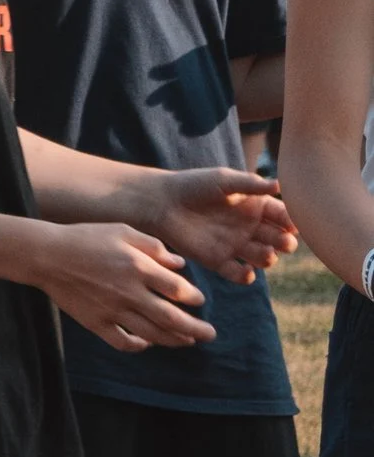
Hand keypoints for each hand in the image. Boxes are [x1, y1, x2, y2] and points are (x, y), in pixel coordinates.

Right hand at [19, 219, 210, 348]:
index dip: (194, 297)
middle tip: (210, 334)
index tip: (200, 300)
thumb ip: (153, 246)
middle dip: (195, 328)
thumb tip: (179, 264)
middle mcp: (129, 293)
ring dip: (174, 340)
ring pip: (151, 334)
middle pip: (171, 318)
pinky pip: (122, 342)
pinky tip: (147, 343)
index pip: (177, 289)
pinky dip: (138, 346)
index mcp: (138, 267)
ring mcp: (112, 311)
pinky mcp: (96, 323)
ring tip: (188, 342)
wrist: (47, 255)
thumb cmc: (86, 238)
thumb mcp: (122, 230)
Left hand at [148, 167, 297, 281]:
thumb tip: (281, 186)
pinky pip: (238, 273)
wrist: (162, 203)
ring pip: (262, 258)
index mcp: (255, 206)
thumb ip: (251, 185)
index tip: (294, 225)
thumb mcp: (224, 180)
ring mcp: (235, 245)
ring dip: (268, 259)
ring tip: (266, 255)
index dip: (290, 221)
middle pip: (277, 239)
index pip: (281, 216)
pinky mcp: (218, 261)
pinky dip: (245, 276)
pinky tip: (246, 272)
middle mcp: (249, 227)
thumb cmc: (193, 185)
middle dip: (284, 243)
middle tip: (284, 243)